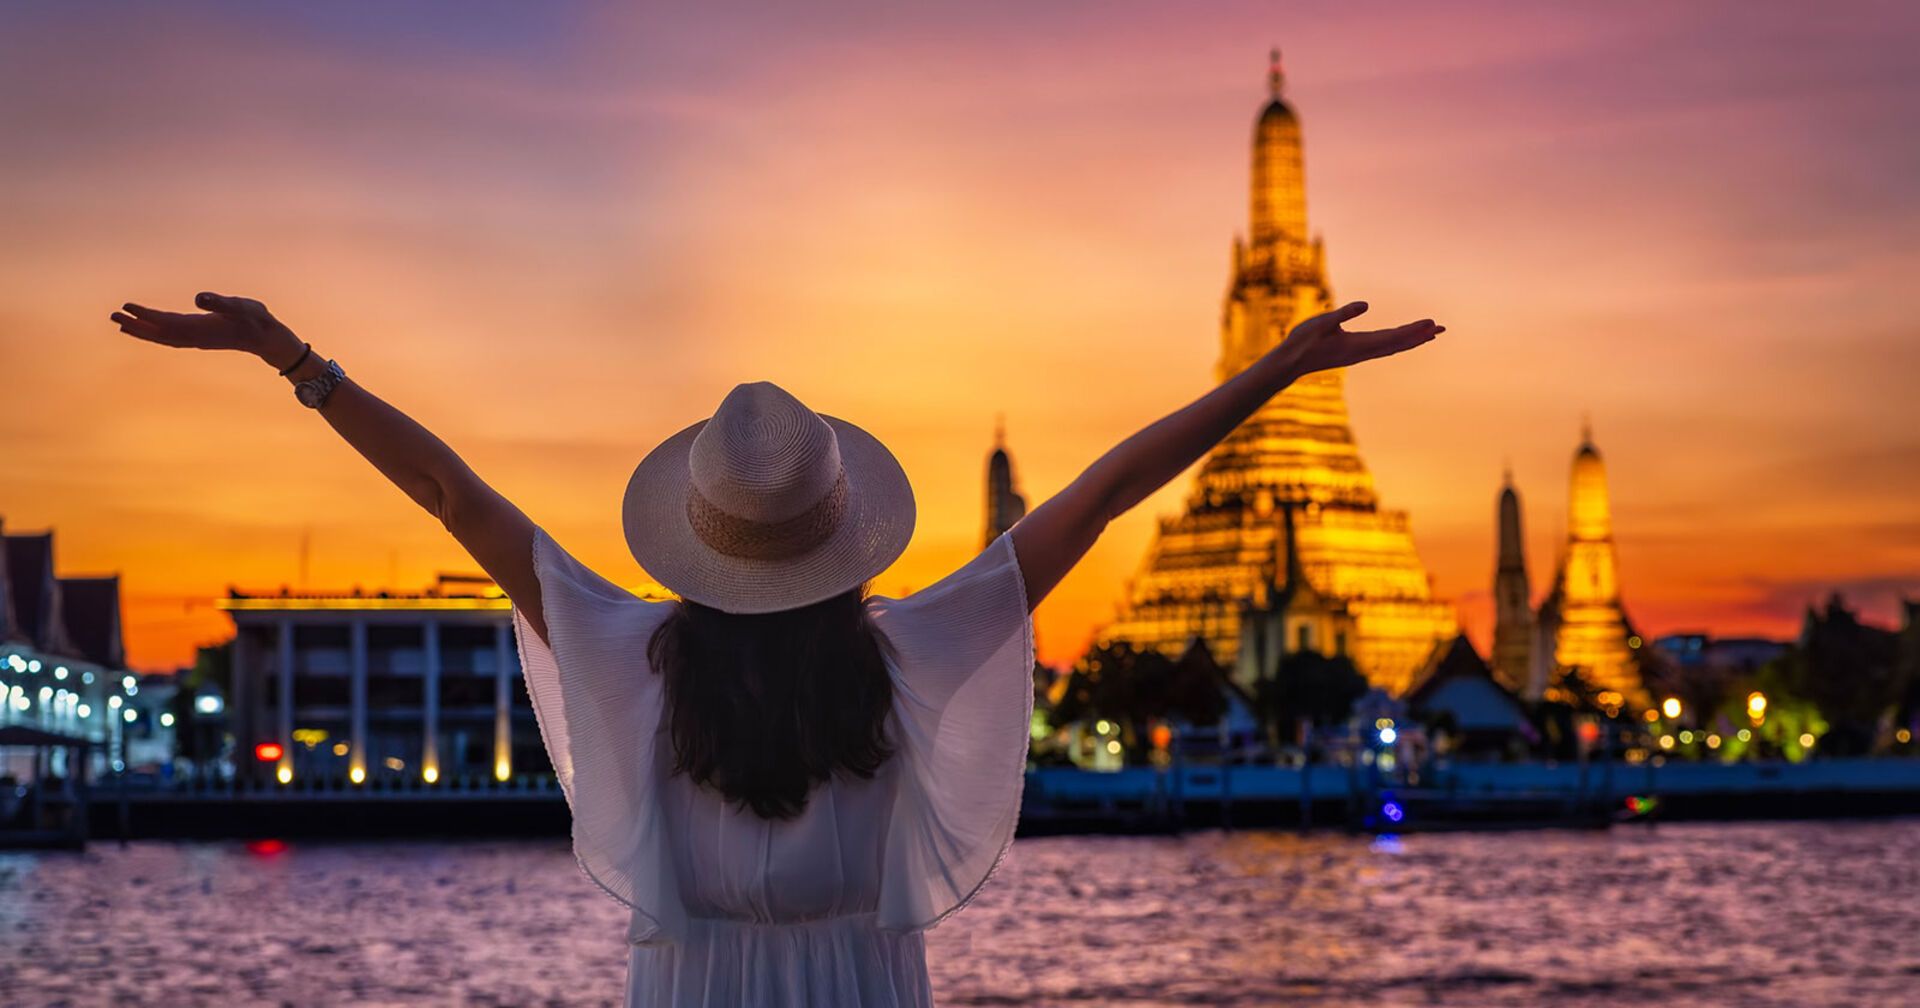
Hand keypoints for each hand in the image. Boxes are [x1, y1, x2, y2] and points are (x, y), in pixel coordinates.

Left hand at [110, 292, 302, 367]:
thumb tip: (198, 298)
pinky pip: (170, 337)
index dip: (146, 316)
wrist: (268, 339)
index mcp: (201, 328)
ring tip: (120, 323)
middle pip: (159, 333)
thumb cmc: (257, 320)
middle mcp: (194, 336)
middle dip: (136, 325)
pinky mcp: (198, 336)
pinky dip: (154, 333)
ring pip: (162, 337)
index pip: (166, 322)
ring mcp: (196, 338)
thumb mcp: (243, 307)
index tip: (126, 308)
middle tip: (113, 316)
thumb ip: (221, 302)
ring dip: (141, 330)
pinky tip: (145, 328)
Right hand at [1281, 301, 1442, 374]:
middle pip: (1398, 344)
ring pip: (1393, 347)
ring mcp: (1359, 354)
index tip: (1431, 324)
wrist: (1290, 363)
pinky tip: (1403, 340)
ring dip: (1412, 340)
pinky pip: (1383, 348)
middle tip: (1442, 328)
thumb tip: (1366, 304)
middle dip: (1420, 336)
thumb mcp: (1322, 322)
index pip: (1393, 337)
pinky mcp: (1354, 353)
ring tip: (1430, 334)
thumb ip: (1344, 313)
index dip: (1413, 330)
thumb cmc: (1303, 341)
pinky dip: (1398, 343)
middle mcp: (1363, 352)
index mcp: (1358, 345)